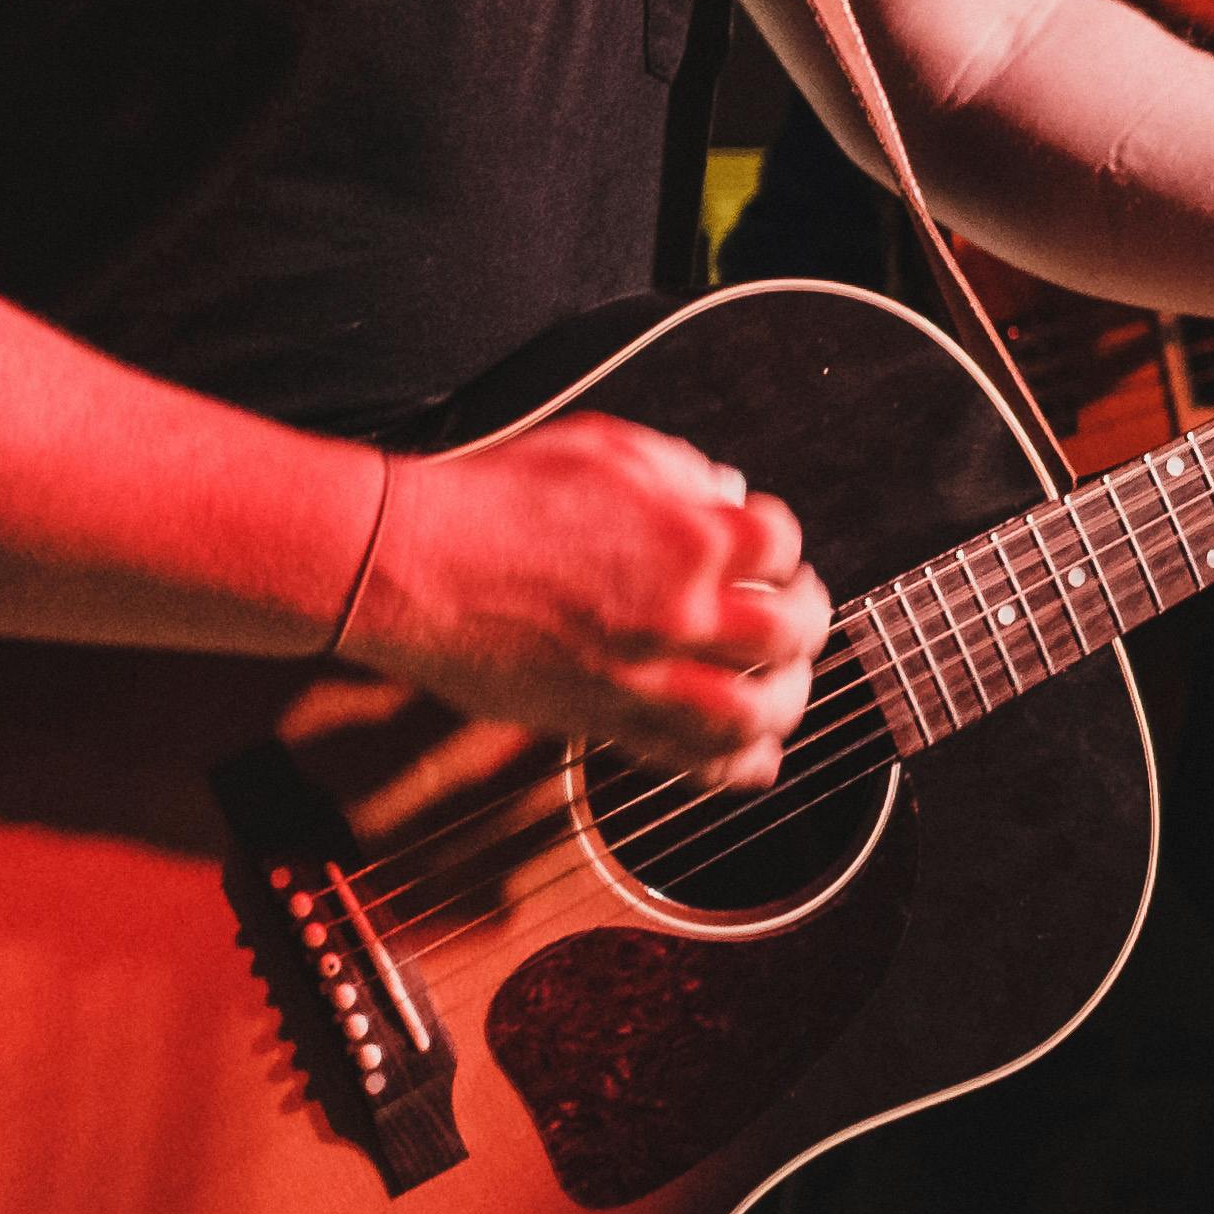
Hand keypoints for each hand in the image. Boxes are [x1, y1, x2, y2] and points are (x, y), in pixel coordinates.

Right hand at [347, 416, 824, 789]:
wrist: (408, 563)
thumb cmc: (494, 497)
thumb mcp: (605, 448)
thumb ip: (680, 471)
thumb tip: (727, 495)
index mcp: (689, 538)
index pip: (783, 544)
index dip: (779, 542)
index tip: (762, 544)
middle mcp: (678, 613)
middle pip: (791, 631)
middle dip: (805, 617)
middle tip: (794, 610)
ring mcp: (641, 675)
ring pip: (752, 713)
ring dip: (784, 699)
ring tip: (782, 682)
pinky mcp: (600, 719)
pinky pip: (687, 760)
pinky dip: (732, 765)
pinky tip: (751, 755)